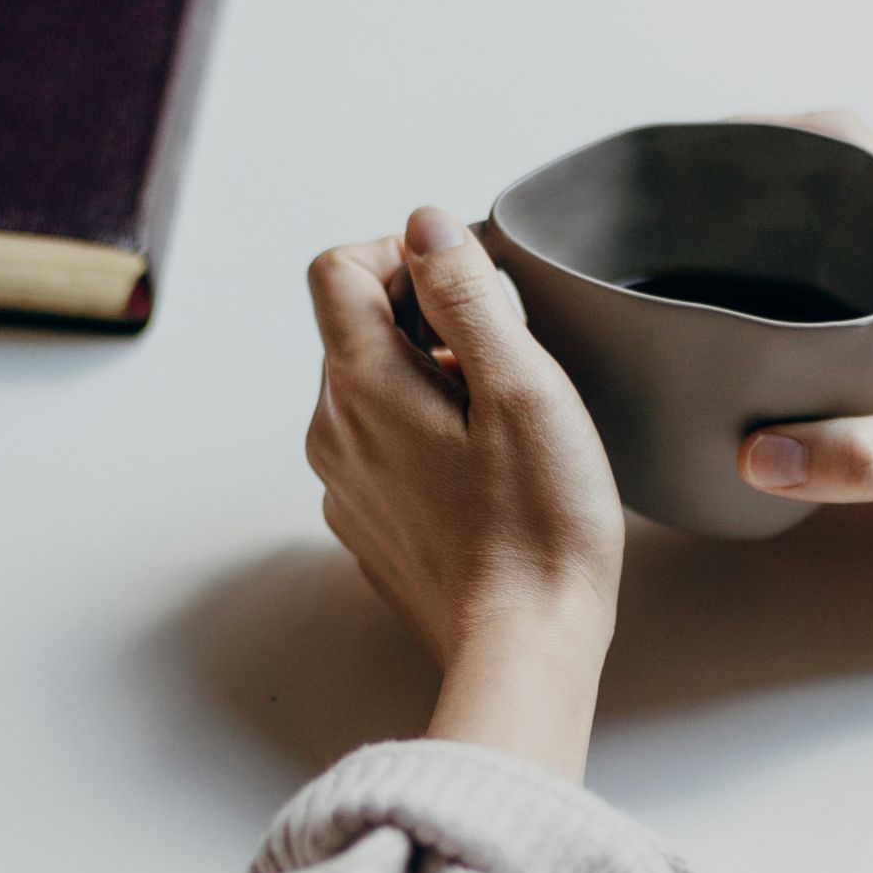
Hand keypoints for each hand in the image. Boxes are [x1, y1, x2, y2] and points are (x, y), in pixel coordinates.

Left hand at [305, 207, 623, 778]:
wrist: (525, 647)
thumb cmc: (538, 524)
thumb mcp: (521, 387)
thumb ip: (468, 295)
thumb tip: (428, 225)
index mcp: (362, 386)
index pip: (337, 270)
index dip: (400, 254)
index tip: (465, 280)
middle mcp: (333, 432)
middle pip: (355, 329)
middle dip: (427, 319)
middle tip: (506, 358)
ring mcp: (346, 485)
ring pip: (372, 391)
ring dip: (430, 378)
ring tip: (504, 420)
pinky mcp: (370, 527)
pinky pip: (383, 448)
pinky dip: (426, 434)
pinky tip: (487, 472)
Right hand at [733, 110, 872, 554]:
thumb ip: (855, 458)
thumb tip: (752, 453)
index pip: (846, 142)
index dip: (764, 134)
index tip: (693, 161)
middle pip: (830, 172)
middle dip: (747, 182)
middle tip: (669, 221)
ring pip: (841, 223)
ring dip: (771, 231)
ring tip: (693, 266)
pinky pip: (854, 272)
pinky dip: (799, 280)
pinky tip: (756, 330)